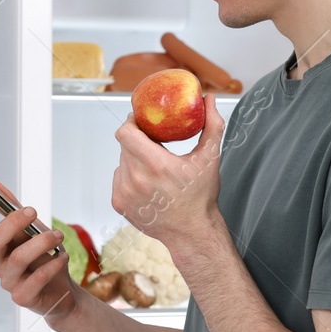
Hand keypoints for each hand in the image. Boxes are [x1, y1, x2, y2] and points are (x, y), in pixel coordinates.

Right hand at [0, 179, 75, 322]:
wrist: (61, 290)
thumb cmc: (44, 258)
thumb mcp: (31, 230)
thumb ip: (14, 209)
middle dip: (13, 223)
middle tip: (33, 212)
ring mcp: (8, 281)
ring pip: (17, 258)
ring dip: (41, 242)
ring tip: (58, 236)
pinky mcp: (22, 297)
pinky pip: (36, 278)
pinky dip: (52, 264)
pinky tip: (62, 257)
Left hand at [111, 94, 226, 258]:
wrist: (192, 232)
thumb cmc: (201, 197)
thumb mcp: (210, 158)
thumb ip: (212, 125)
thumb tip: (209, 99)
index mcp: (155, 165)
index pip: (125, 132)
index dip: (131, 121)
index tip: (142, 119)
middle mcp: (136, 179)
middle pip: (124, 145)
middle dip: (137, 139)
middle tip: (152, 140)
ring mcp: (124, 192)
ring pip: (121, 161)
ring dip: (133, 158)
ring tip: (153, 165)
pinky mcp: (119, 203)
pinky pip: (118, 178)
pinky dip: (129, 175)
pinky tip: (147, 182)